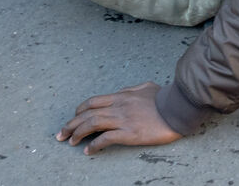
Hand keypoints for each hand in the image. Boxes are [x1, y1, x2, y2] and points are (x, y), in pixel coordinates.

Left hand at [57, 82, 180, 153]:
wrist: (178, 109)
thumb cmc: (165, 98)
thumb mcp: (147, 87)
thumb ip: (133, 89)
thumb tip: (124, 91)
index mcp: (122, 96)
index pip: (93, 102)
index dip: (79, 110)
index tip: (73, 119)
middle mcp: (118, 106)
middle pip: (87, 114)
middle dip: (71, 124)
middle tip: (61, 134)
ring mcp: (122, 120)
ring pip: (92, 125)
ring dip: (77, 134)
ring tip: (70, 142)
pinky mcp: (129, 133)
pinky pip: (105, 139)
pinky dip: (94, 145)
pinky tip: (88, 151)